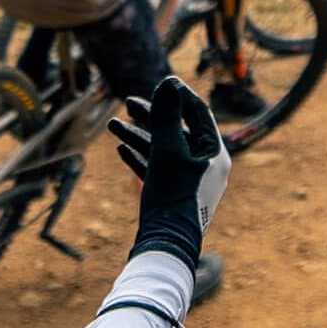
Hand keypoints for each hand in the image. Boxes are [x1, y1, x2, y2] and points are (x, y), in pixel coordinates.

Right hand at [110, 78, 229, 268]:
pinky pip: (158, 169)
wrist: (166, 245)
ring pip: (163, 149)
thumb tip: (168, 82)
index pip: (199, 114)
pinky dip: (140, 157)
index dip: (177, 96)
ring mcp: (190, 181)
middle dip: (151, 116)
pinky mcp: (174, 195)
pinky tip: (120, 148)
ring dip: (138, 135)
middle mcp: (206, 165)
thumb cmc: (172, 197)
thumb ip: (166, 117)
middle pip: (177, 131)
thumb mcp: (167, 150)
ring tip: (111, 124)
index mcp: (215, 153)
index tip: (159, 83)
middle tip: (126, 102)